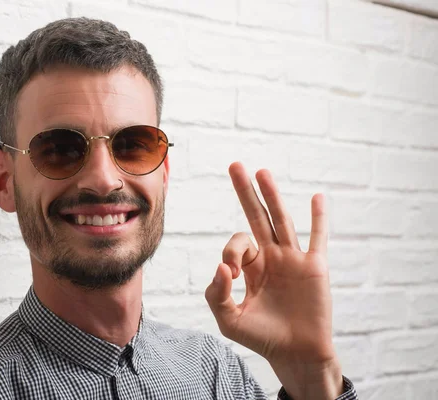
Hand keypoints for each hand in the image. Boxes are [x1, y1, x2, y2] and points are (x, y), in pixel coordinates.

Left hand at [205, 162, 342, 398]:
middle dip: (246, 192)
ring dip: (273, 196)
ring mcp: (294, 260)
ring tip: (262, 172)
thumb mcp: (228, 319)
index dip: (231, 252)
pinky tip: (318, 197)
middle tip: (235, 165)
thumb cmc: (262, 338)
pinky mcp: (315, 267)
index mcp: (252, 267)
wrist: (295, 354)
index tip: (233, 274)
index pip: (237, 244)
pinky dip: (319, 218)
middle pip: (257, 217)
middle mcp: (272, 257)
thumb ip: (216, 294)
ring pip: (282, 221)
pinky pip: (318, 238)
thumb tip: (223, 267)